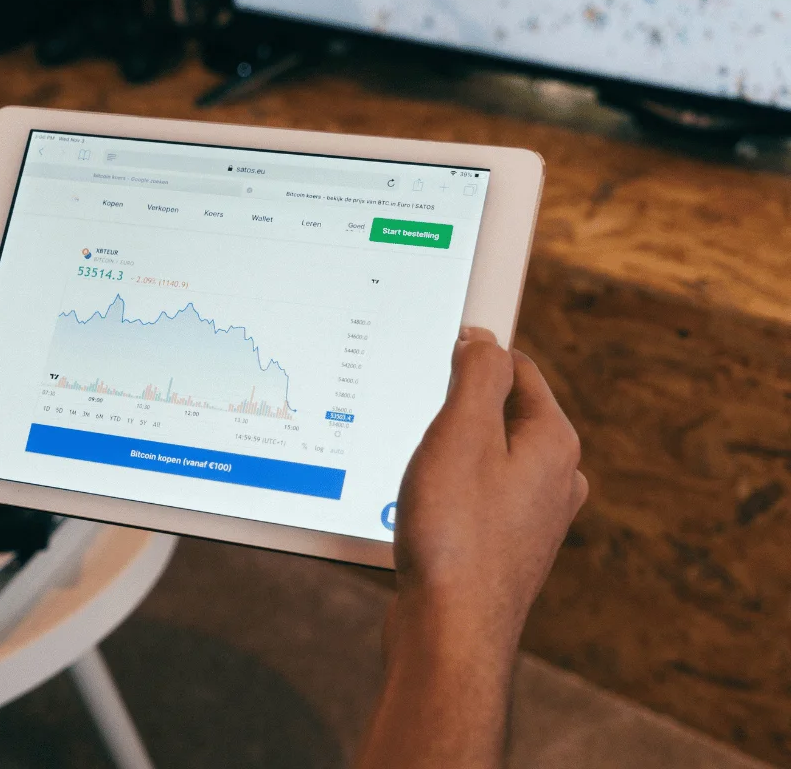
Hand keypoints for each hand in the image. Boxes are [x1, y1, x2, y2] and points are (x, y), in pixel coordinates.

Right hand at [392, 327, 587, 645]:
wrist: (450, 632)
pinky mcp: (504, 548)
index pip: (518, 368)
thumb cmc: (455, 535)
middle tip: (420, 425)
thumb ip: (477, 374)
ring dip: (447, 456)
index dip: (473, 354)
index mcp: (554, 443)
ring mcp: (532, 518)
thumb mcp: (460, 432)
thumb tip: (484, 340)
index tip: (434, 355)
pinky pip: (473, 498)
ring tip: (417, 476)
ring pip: (484, 458)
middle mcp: (555, 480)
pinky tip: (419, 512)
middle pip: (500, 413)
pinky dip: (444, 494)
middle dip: (455, 411)